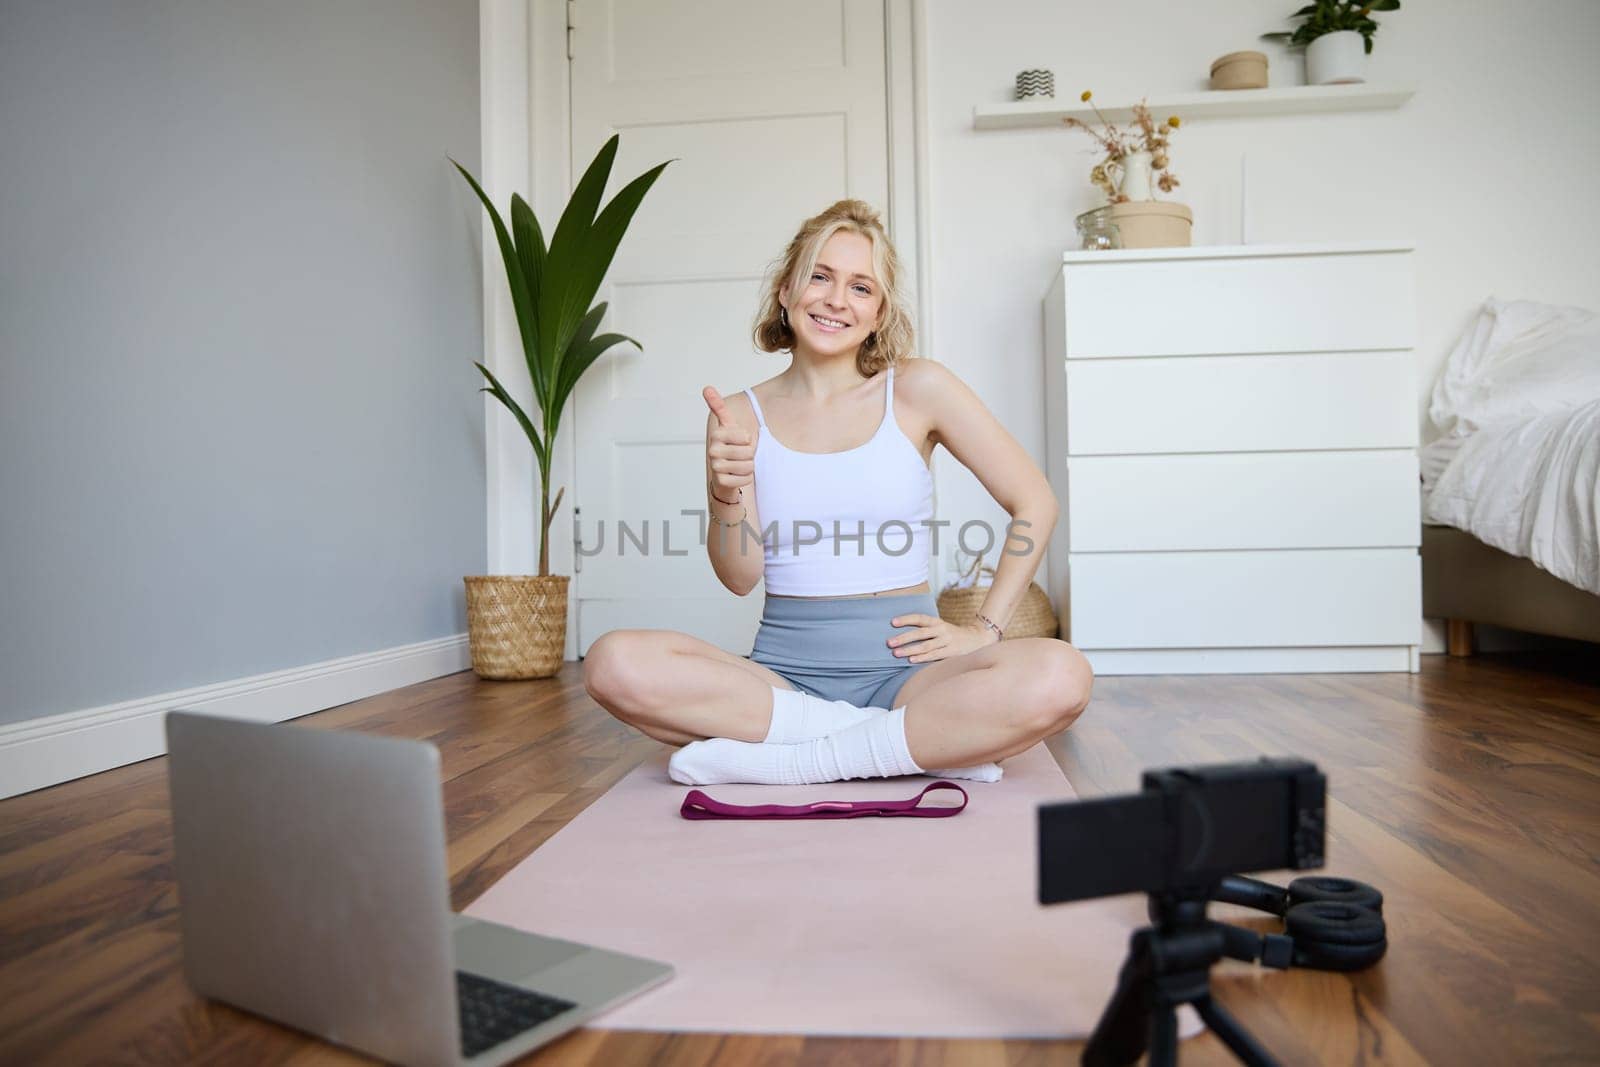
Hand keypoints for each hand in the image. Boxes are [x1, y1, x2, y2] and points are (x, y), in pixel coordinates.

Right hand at [703, 386, 754, 502]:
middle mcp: (713, 450)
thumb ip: (719, 407)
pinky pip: (745, 478)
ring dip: (749, 467)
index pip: (746, 436)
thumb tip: (706, 387)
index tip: (741, 441)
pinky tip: (737, 476)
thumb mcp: (728, 425)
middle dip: (750, 455)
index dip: (749, 440)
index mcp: (717, 434)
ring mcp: (715, 466)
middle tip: (740, 455)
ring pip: (747, 465)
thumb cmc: (731, 446)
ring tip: (739, 465)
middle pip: (748, 452)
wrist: (726, 472)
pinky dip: (746, 478)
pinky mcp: (721, 482)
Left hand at [887, 613, 997, 663]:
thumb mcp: (940, 628)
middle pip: (920, 633)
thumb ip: (925, 630)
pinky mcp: (951, 652)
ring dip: (909, 650)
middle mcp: (941, 630)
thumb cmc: (952, 635)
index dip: (906, 619)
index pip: (919, 618)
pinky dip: (922, 658)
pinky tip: (911, 660)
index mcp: (937, 622)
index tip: (892, 622)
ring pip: (925, 646)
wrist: (978, 639)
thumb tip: (901, 636)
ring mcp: (947, 641)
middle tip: (889, 642)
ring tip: (896, 653)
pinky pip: (934, 656)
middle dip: (903, 638)